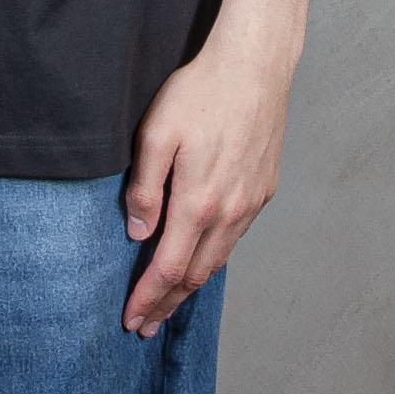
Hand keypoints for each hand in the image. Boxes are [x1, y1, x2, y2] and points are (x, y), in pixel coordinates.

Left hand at [120, 33, 293, 335]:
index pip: (167, 269)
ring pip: (218, 260)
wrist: (254, 67)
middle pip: (194, 275)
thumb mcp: (157, 133)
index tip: (130, 320)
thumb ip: (144, 188)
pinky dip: (214, 258)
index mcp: (197, 203)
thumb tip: (137, 233)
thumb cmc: (199, 93)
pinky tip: (202, 258)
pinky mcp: (264, 191)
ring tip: (170, 301)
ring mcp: (250, 204)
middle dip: (167, 304)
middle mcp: (228, 213)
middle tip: (145, 325)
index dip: (147, 299)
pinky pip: (234, 237)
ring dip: (191, 286)